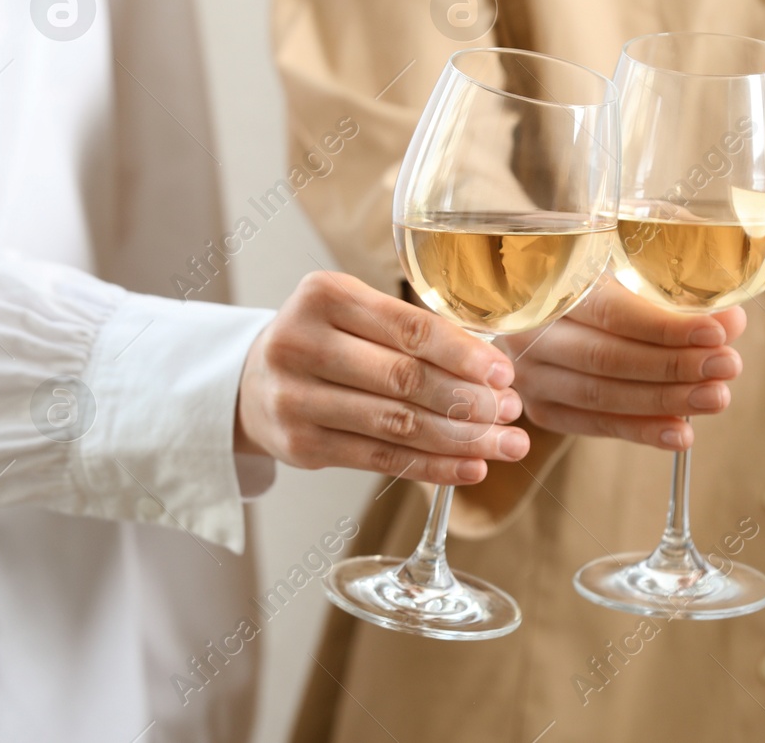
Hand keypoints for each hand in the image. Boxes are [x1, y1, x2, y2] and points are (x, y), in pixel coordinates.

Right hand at [235, 271, 529, 483]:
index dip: (462, 354)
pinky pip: (379, 459)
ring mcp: (295, 398)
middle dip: (467, 400)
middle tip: (511, 413)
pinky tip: (470, 467)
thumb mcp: (357, 314)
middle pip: (403, 379)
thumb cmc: (327, 340)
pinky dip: (431, 466)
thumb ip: (413, 332)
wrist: (252, 382)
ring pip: (395, 424)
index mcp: (325, 295)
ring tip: (505, 445)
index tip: (504, 374)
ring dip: (459, 439)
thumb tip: (493, 372)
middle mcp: (301, 343)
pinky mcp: (300, 445)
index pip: (408, 328)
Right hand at [502, 275, 746, 450]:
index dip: (664, 326)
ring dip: (665, 401)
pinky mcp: (542, 408)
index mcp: (552, 284)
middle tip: (727, 367)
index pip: (612, 311)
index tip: (716, 333)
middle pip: (607, 357)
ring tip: (716, 398)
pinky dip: (641, 431)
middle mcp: (531, 331)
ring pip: (602, 395)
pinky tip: (681, 433)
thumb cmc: (597, 282)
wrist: (547, 311)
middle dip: (674, 366)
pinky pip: (595, 425)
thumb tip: (731, 322)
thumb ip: (673, 292)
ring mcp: (531, 375)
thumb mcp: (627, 270)